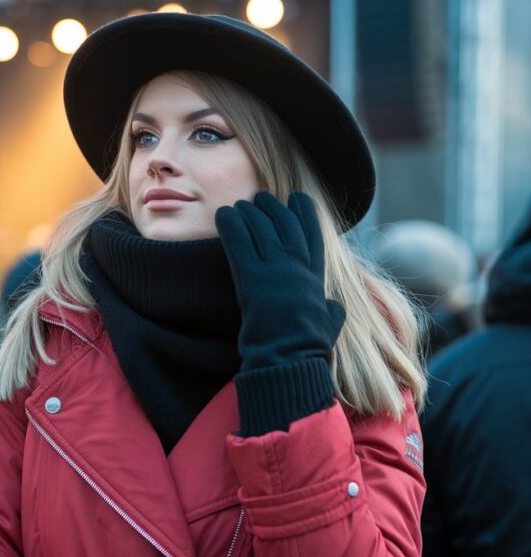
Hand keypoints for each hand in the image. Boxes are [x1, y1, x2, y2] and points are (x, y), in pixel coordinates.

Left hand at [215, 192, 344, 372]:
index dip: (306, 214)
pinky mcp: (252, 278)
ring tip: (240, 205)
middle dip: (274, 209)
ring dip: (250, 213)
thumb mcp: (330, 324)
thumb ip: (330, 311)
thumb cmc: (307, 347)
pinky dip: (231, 226)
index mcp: (315, 278)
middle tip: (261, 199)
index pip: (313, 237)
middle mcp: (297, 268)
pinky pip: (240, 243)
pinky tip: (224, 214)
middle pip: (286, 226)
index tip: (299, 198)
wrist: (290, 358)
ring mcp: (276, 270)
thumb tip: (333, 309)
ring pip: (262, 229)